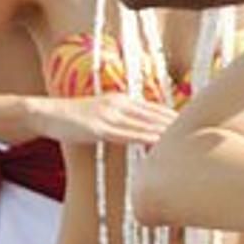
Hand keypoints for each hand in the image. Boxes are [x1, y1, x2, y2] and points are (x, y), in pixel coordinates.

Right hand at [30, 94, 178, 146]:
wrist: (44, 113)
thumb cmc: (72, 117)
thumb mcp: (99, 112)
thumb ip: (118, 118)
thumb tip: (135, 128)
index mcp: (120, 100)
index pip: (153, 108)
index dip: (173, 115)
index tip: (191, 122)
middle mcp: (118, 104)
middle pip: (155, 114)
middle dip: (176, 123)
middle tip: (198, 130)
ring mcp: (109, 115)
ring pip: (144, 124)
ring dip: (165, 131)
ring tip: (184, 139)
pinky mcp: (99, 128)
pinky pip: (126, 134)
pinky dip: (144, 138)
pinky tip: (156, 143)